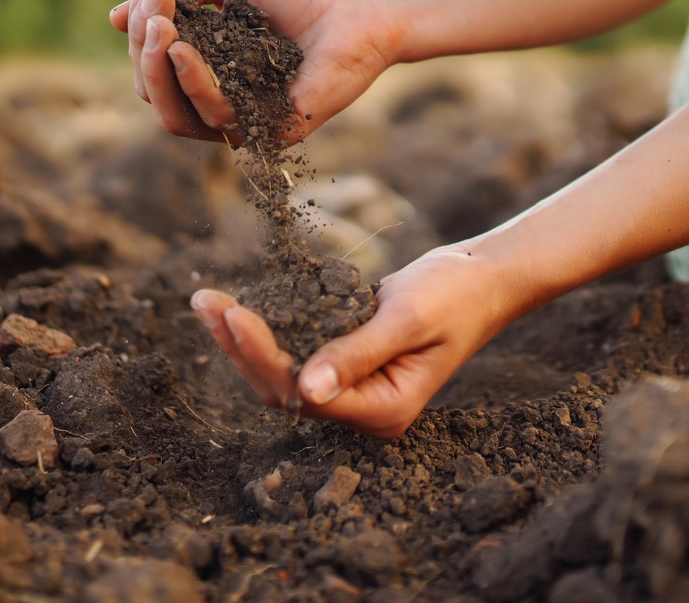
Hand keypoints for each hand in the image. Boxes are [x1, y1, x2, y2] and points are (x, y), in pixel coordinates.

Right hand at [108, 0, 402, 144]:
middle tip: (154, 15)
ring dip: (158, 71)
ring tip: (164, 30)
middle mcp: (219, 99)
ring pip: (174, 116)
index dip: (141, 31)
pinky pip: (215, 119)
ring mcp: (243, 120)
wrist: (355, 3)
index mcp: (205, 67)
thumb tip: (113, 18)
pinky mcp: (268, 133)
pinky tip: (186, 50)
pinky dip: (193, 84)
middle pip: (154, 94)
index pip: (152, 65)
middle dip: (143, 52)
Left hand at [186, 245, 519, 437]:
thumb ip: (358, 353)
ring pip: (283, 373)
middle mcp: (364, 409)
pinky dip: (266, 330)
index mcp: (383, 411)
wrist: (484, 276)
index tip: (232, 315)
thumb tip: (307, 389)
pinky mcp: (347, 363)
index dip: (263, 356)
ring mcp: (355, 388)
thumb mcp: (407, 318)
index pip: (305, 393)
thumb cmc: (455, 294)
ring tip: (207, 303)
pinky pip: (297, 353)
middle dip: (240, 347)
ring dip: (243, 339)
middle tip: (204, 302)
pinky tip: (235, 308)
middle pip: (284, 389)